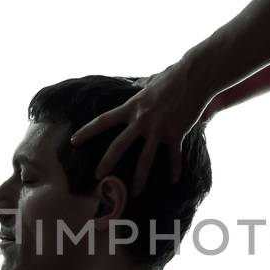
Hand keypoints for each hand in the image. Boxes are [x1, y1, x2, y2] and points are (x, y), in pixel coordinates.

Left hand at [68, 58, 213, 198]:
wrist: (194, 76)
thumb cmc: (173, 76)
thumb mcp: (150, 82)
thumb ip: (141, 87)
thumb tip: (136, 85)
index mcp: (132, 106)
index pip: (104, 120)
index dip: (87, 131)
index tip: (74, 141)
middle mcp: (142, 120)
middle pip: (120, 145)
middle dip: (107, 162)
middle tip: (97, 177)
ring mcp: (159, 128)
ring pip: (145, 158)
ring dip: (140, 178)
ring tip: (134, 193)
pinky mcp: (176, 133)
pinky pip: (174, 156)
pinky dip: (175, 169)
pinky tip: (174, 181)